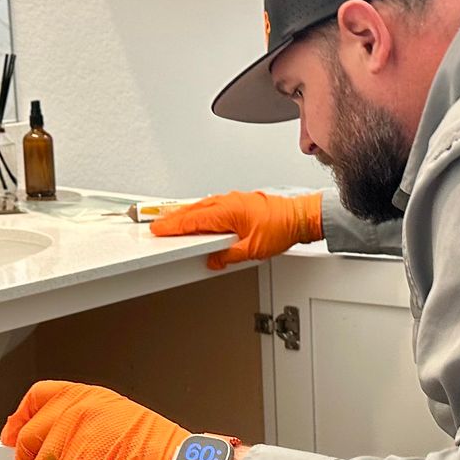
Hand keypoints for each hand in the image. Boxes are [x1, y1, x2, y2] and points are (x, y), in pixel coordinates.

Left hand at [2, 381, 190, 459]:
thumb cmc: (163, 456)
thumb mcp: (121, 423)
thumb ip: (86, 426)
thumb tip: (59, 445)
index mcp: (91, 397)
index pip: (40, 396)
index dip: (20, 418)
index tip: (12, 434)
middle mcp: (81, 410)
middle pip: (30, 437)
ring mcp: (78, 437)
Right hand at [151, 190, 323, 269]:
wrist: (300, 217)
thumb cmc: (282, 228)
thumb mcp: (252, 250)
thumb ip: (228, 257)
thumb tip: (213, 260)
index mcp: (228, 212)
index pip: (193, 220)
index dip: (173, 226)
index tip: (159, 229)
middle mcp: (229, 202)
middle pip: (193, 210)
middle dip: (174, 218)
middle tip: (159, 225)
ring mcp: (234, 199)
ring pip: (203, 206)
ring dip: (187, 214)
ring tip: (174, 221)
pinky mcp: (240, 201)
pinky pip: (214, 204)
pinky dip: (202, 210)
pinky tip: (200, 216)